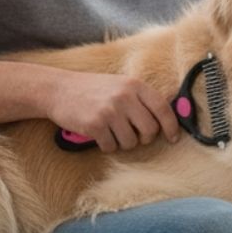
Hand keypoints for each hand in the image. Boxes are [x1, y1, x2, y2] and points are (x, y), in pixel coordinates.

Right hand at [47, 69, 180, 152]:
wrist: (58, 89)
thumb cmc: (93, 90)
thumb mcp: (120, 85)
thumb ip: (141, 99)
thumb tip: (167, 119)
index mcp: (135, 85)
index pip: (163, 108)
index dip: (171, 126)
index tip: (173, 138)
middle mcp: (125, 96)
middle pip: (150, 130)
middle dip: (143, 138)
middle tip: (133, 135)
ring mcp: (110, 111)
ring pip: (131, 142)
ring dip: (122, 143)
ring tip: (111, 132)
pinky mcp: (95, 125)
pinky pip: (111, 147)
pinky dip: (106, 145)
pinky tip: (98, 134)